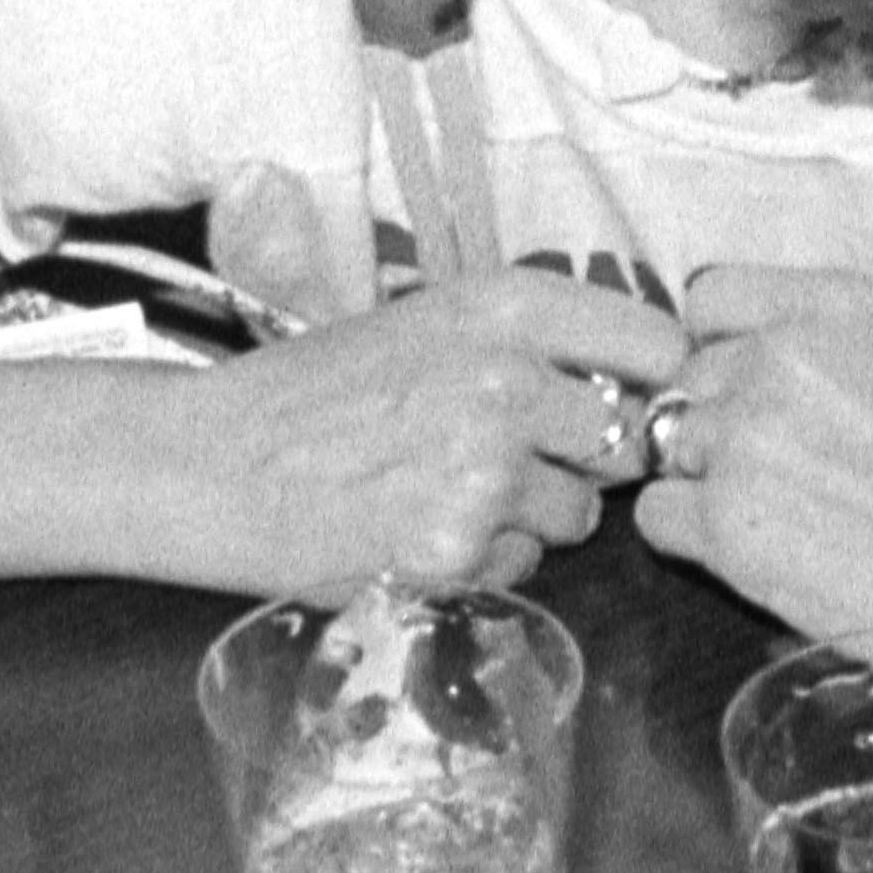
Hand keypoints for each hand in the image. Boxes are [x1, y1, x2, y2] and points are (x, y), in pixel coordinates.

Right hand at [167, 268, 682, 594]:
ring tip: (444, 490)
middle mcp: (508, 382)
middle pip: (625, 441)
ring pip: (577, 514)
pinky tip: (417, 529)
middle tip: (508, 455)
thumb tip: (629, 384)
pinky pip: (522, 564)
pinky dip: (484, 559)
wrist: (214, 462)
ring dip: (532, 515)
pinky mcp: (458, 549)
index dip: (650, 382)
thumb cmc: (316, 391)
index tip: (621, 398)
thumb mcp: (426, 323)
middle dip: (582, 458)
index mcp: (505, 307)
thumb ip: (529, 344)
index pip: (657, 345)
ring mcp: (486, 472)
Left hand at [634, 264, 872, 661]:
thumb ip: (825, 350)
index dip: (721, 353)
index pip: (709, 298)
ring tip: (789, 524)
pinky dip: (695, 542)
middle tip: (792, 482)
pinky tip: (764, 557)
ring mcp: (747, 432)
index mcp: (835, 304)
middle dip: (719, 428)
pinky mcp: (726, 517)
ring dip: (707, 485)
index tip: (758, 396)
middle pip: (687, 381)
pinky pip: (658, 516)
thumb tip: (742, 370)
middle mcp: (780, 352)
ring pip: (668, 447)